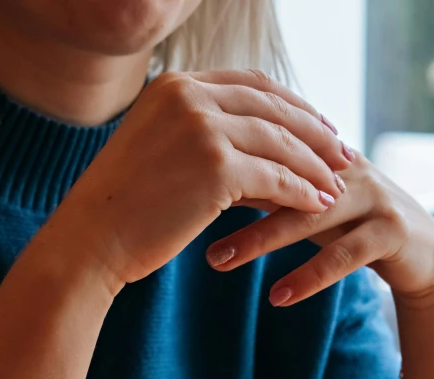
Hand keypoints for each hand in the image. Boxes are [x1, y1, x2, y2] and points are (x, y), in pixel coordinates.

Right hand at [46, 70, 351, 290]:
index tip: (319, 126)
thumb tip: (269, 151)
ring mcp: (202, 128)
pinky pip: (276, 178)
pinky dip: (303, 191)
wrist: (91, 238)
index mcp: (175, 86)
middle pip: (274, 107)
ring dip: (315, 166)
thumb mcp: (163, 150)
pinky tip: (320, 204)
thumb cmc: (126, 204)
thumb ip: (209, 136)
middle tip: (343, 153)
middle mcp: (189, 96)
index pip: (252, 85)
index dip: (292, 105)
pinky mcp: (215, 167)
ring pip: (280, 143)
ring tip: (338, 184)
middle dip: (314, 132)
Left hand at [204, 151, 433, 307]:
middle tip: (186, 218)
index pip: (270, 144)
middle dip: (232, 196)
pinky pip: (344, 256)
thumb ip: (268, 187)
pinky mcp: (393, 232)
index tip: (174, 177)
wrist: (424, 253)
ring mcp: (373, 197)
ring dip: (261, 239)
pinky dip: (309, 276)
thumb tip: (205, 178)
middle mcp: (347, 167)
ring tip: (219, 260)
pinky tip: (277, 297)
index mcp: (322, 152)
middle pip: (282, 174)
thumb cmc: (354, 224)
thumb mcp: (310, 202)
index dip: (225, 158)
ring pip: (309, 215)